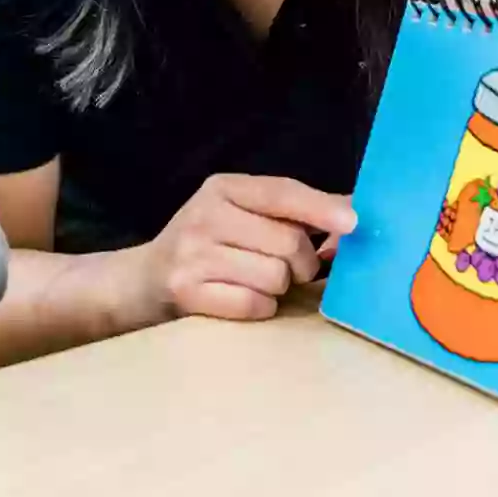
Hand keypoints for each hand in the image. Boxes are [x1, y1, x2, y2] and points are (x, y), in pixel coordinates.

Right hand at [140, 174, 356, 323]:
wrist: (142, 280)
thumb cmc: (208, 245)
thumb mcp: (241, 214)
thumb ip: (293, 212)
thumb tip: (354, 216)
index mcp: (222, 188)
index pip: (282, 192)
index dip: (322, 208)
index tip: (354, 224)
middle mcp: (205, 215)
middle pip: (288, 242)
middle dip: (300, 262)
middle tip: (286, 267)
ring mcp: (193, 254)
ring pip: (275, 276)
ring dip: (278, 288)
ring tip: (257, 281)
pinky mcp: (188, 291)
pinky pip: (254, 304)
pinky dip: (260, 307)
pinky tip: (242, 298)